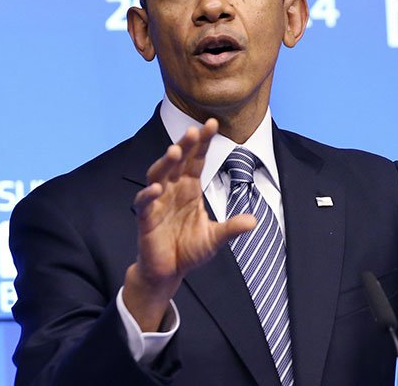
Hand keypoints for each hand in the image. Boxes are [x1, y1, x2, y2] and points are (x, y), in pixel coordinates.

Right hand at [122, 120, 255, 330]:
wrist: (168, 273)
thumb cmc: (189, 250)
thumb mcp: (215, 238)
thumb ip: (231, 228)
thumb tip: (253, 220)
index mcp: (189, 189)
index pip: (197, 160)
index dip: (203, 143)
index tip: (212, 123)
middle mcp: (173, 190)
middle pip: (177, 162)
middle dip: (185, 145)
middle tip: (194, 130)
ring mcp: (158, 203)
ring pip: (158, 175)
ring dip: (166, 163)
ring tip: (176, 151)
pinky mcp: (145, 219)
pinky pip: (144, 204)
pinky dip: (148, 195)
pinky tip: (156, 188)